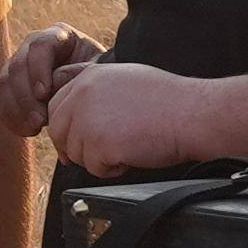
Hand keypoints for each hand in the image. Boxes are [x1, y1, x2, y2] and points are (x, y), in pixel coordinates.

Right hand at [0, 27, 103, 137]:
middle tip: (39, 119)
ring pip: (4, 82)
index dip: (37, 68)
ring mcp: (19, 65)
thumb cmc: (98, 78)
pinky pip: (0, 100)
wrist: (92, 92)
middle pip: (17, 65)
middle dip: (25, 95)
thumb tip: (56, 79)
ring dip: (17, 108)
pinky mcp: (11, 86)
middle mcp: (33, 46)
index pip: (39, 45)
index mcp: (58, 35)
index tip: (44, 93)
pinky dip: (11, 117)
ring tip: (36, 126)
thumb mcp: (97, 72)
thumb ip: (79, 73)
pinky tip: (28, 130)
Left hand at [41, 57, 209, 177]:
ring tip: (125, 150)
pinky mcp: (99, 145)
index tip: (75, 141)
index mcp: (88, 78)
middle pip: (58, 131)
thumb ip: (96, 90)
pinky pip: (94, 167)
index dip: (65, 128)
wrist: (191, 114)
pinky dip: (111, 170)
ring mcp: (89, 120)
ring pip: (75, 153)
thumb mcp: (124, 79)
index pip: (56, 106)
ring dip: (97, 159)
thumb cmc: (166, 100)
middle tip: (96, 156)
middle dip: (73, 147)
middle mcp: (83, 95)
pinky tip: (131, 156)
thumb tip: (76, 112)